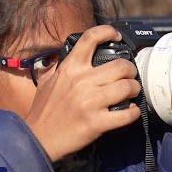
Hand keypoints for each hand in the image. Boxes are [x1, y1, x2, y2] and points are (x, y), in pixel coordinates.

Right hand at [24, 25, 141, 161]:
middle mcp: (81, 81)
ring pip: (127, 87)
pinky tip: (131, 111)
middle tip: (130, 76)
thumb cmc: (43, 111)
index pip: (90, 38)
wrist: (37, 139)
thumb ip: (60, 67)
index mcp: (70, 68)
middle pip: (121, 65)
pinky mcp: (96, 123)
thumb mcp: (47, 81)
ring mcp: (90, 102)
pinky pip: (126, 114)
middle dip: (131, 70)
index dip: (108, 32)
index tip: (117, 36)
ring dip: (134, 89)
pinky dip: (133, 112)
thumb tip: (71, 55)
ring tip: (131, 93)